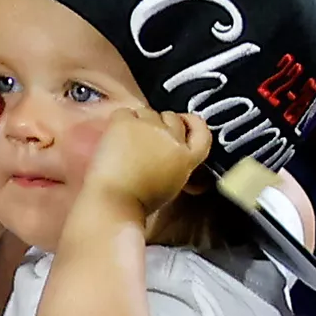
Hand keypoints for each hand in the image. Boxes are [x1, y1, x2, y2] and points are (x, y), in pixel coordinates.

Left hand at [81, 108, 211, 215]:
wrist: (115, 201)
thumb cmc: (140, 202)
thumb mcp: (173, 185)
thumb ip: (177, 164)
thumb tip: (173, 155)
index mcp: (187, 157)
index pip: (202, 130)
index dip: (191, 123)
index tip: (183, 123)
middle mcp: (172, 137)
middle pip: (172, 117)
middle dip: (161, 125)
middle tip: (145, 141)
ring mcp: (149, 126)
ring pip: (148, 113)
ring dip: (140, 123)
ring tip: (127, 143)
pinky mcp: (125, 122)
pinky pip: (125, 113)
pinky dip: (119, 122)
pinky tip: (114, 138)